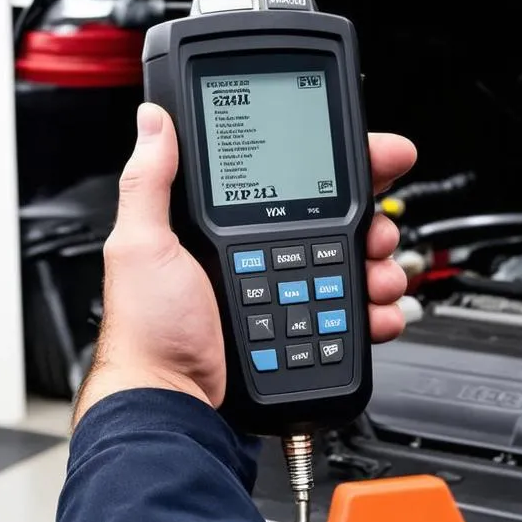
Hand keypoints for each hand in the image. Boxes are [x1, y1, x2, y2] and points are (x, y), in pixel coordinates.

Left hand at [74, 103, 416, 425]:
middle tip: (380, 229)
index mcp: (228, 226)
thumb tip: (153, 121)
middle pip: (336, 218)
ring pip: (353, 262)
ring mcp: (285, 291)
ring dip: (379, 263)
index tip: (378, 154)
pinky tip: (376, 310)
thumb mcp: (142, 246)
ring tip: (379, 275)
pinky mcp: (303, 329)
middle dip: (371, 217)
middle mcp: (261, 253)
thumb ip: (150, 183)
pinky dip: (373, 308)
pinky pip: (351, 311)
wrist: (172, 401)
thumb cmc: (149, 329)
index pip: (292, 179)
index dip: (338, 163)